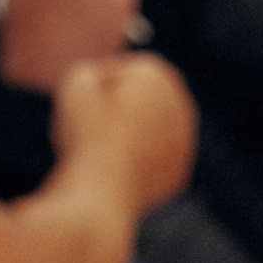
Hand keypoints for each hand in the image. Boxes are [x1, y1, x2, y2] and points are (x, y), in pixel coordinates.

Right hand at [52, 53, 195, 215]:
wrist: (103, 192)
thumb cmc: (87, 132)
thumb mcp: (77, 82)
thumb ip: (93, 71)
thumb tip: (108, 82)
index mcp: (159, 76)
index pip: (120, 73)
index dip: (95, 89)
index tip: (84, 105)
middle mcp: (181, 106)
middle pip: (136, 102)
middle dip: (114, 111)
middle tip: (91, 128)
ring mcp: (184, 143)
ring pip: (144, 133)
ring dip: (125, 138)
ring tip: (102, 150)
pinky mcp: (178, 173)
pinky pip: (147, 164)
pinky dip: (132, 165)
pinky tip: (116, 171)